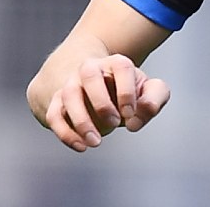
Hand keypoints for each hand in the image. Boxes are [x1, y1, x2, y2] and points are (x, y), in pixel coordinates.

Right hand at [43, 54, 169, 151]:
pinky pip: (54, 115)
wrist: (98, 89)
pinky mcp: (57, 103)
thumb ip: (155, 98)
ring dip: (81, 120)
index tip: (131, 114)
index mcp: (116, 63)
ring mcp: (72, 84)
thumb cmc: (127, 90)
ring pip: (68, 94)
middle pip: (89, 74)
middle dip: (102, 101)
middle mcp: (91, 69)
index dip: (127, 91)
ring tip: (95, 142)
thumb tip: (136, 119)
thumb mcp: (148, 89)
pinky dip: (65, 133)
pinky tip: (81, 147)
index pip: (121, 67)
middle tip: (115, 123)